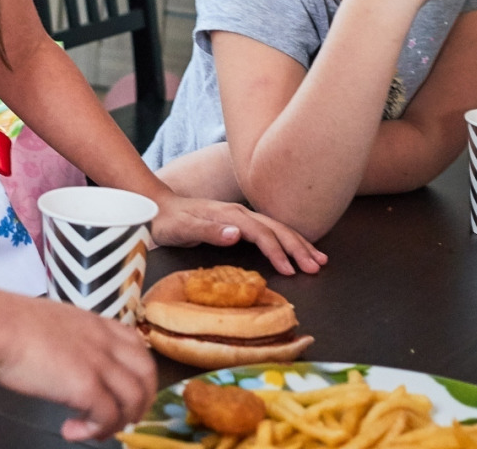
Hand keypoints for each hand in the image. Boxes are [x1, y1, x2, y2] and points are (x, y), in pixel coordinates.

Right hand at [0, 294, 155, 441]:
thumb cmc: (9, 322)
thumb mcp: (52, 321)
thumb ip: (69, 337)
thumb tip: (64, 357)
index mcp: (96, 323)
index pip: (136, 344)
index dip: (137, 370)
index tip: (123, 387)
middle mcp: (105, 342)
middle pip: (147, 373)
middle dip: (140, 400)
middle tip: (120, 417)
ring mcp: (99, 363)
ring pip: (134, 399)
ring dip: (119, 421)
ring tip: (95, 430)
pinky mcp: (87, 387)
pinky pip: (108, 417)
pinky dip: (96, 431)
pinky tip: (71, 431)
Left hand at [149, 193, 326, 274]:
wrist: (157, 206)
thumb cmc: (168, 221)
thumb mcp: (182, 229)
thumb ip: (208, 231)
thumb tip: (236, 234)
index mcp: (229, 215)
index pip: (261, 233)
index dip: (278, 252)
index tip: (291, 270)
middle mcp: (238, 213)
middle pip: (276, 229)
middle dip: (298, 247)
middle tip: (317, 266)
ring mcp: (240, 216)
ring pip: (277, 228)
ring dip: (298, 243)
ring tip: (319, 259)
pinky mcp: (238, 221)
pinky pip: (269, 230)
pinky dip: (287, 240)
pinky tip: (297, 248)